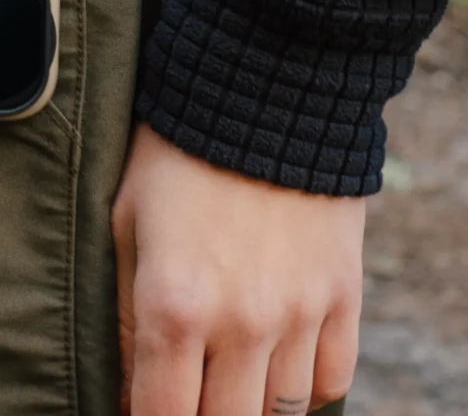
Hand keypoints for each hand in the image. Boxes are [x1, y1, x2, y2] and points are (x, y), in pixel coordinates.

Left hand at [112, 123, 362, 415]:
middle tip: (186, 391)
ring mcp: (299, 313)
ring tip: (227, 378)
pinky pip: (329, 380)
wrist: (264, 84)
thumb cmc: (177, 152)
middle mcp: (241, 323)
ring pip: (279, 413)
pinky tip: (276, 363)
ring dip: (249, 405)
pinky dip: (304, 386)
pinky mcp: (342, 294)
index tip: (139, 412)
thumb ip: (124, 313)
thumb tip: (126, 391)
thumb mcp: (127, 222)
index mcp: (175, 305)